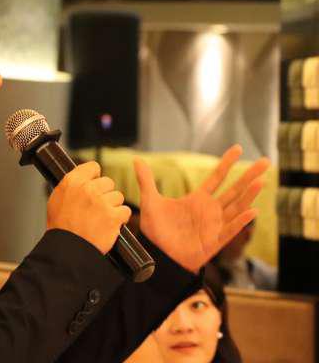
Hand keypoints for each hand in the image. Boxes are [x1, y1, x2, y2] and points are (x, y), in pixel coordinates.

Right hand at [47, 161, 129, 253]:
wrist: (68, 249)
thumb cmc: (61, 227)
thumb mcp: (56, 198)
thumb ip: (71, 185)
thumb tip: (81, 178)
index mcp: (73, 182)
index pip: (93, 167)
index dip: (94, 177)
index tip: (93, 184)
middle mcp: (88, 189)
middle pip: (108, 182)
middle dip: (105, 193)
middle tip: (96, 207)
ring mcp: (102, 202)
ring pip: (118, 196)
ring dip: (113, 206)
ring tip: (101, 217)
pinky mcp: (113, 216)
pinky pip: (125, 211)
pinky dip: (120, 218)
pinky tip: (109, 224)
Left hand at [136, 145, 269, 273]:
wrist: (157, 255)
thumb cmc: (156, 231)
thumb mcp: (150, 202)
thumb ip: (147, 181)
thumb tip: (137, 160)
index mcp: (197, 199)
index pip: (216, 177)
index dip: (227, 163)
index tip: (238, 148)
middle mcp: (210, 210)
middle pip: (234, 190)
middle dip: (249, 176)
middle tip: (266, 162)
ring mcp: (214, 225)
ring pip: (236, 207)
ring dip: (248, 195)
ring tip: (260, 181)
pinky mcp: (214, 241)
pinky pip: (230, 230)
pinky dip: (241, 222)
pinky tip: (252, 211)